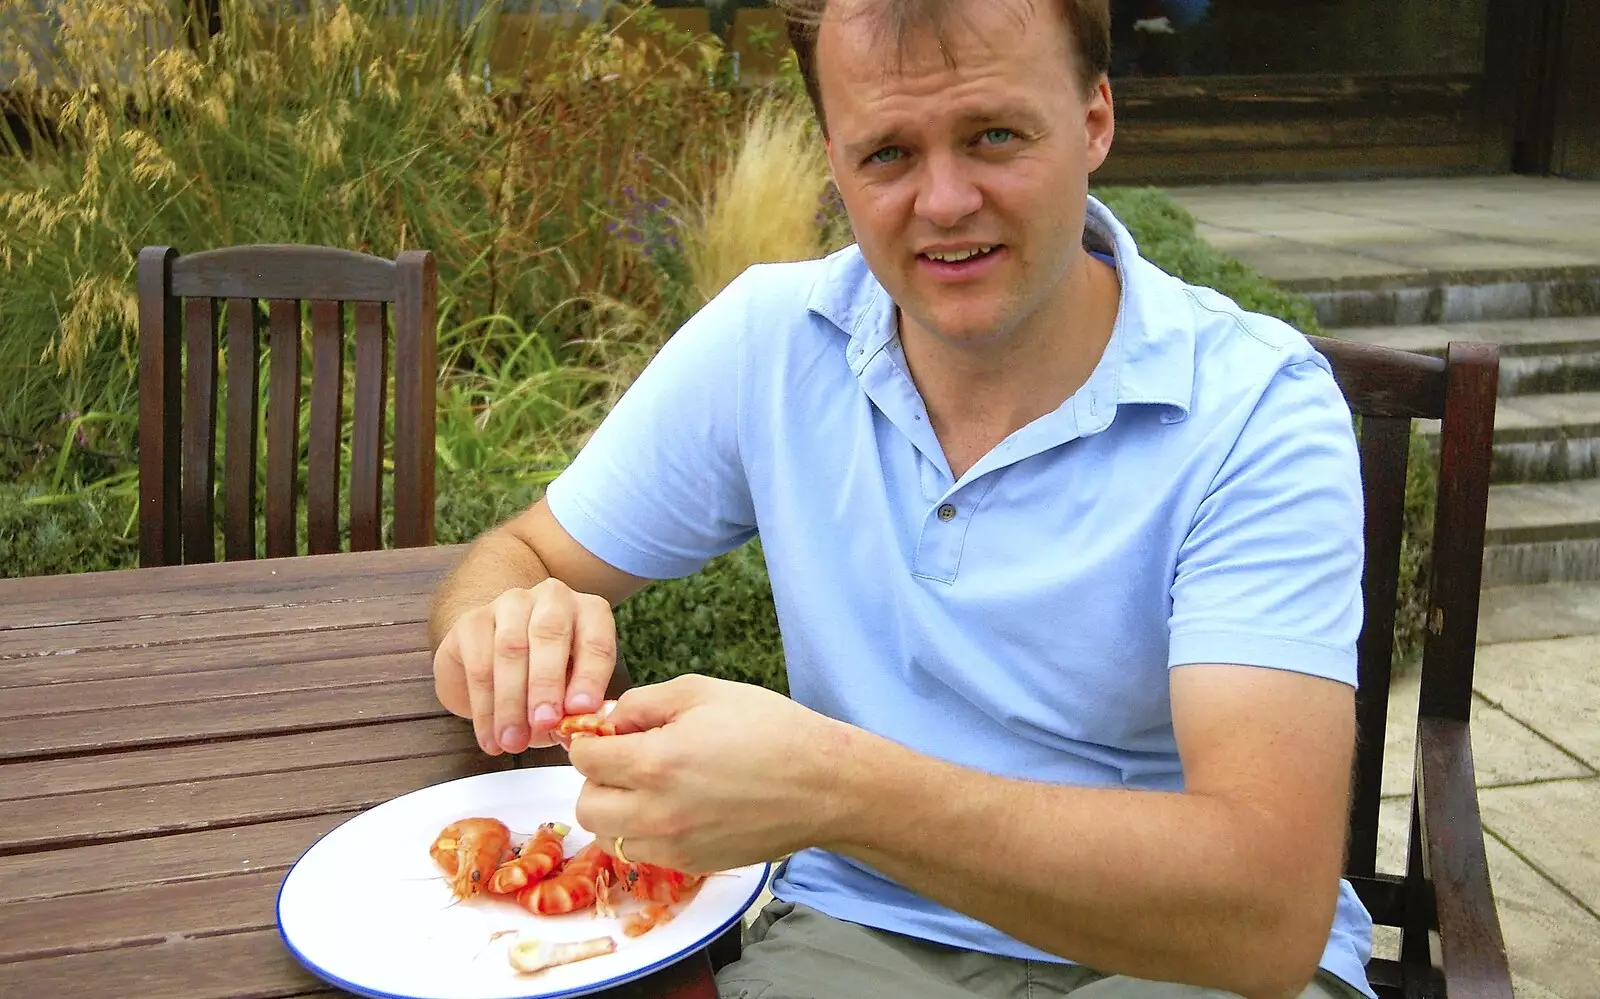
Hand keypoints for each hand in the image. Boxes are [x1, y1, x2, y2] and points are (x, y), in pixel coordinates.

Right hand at [431, 577, 617, 755]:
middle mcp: (552, 599)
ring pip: (510, 648)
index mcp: (589, 612)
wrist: (495, 660)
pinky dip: (484, 708)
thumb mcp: (570, 691)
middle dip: (546, 684)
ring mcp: (510, 603)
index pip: (595, 640)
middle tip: (543, 724)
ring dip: (511, 702)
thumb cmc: (547, 678)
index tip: (581, 710)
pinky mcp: (472, 621)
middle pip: (549, 634)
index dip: (590, 677)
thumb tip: (573, 735)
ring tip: (512, 742)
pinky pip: (478, 664)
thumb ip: (575, 709)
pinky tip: (490, 738)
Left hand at [567, 674, 860, 873]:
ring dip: (616, 812)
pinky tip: (675, 809)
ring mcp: (673, 846)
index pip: (584, 758)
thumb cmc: (770, 729)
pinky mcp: (691, 865)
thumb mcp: (704, 692)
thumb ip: (644, 703)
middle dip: (597, 780)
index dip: (591, 740)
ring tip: (649, 789)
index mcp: (654, 762)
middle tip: (625, 762)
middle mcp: (655, 812)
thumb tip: (608, 721)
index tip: (609, 735)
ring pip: (609, 837)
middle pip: (585, 806)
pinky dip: (644, 833)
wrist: (823, 785)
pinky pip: (643, 854)